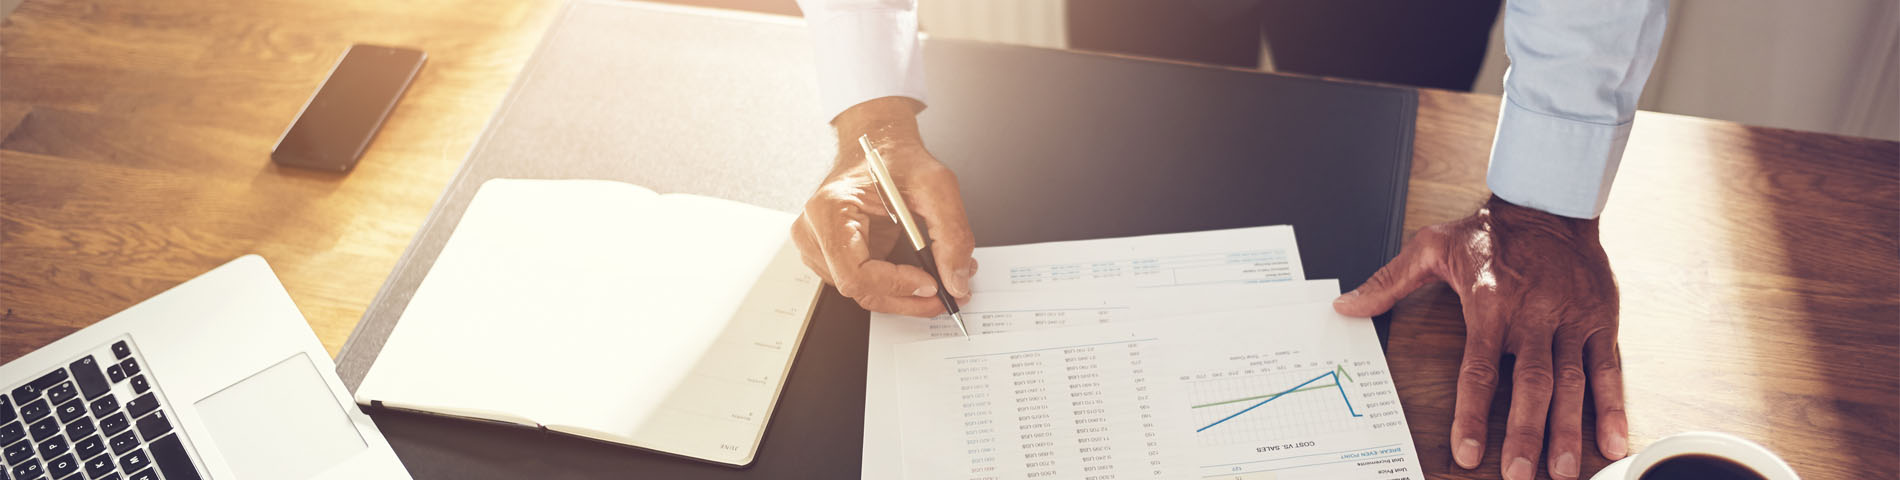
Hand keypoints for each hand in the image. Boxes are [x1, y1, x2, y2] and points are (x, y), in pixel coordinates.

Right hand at [791, 96, 975, 315]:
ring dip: (902, 294)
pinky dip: (893, 286)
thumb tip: (957, 281)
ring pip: (863, 293)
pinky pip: (863, 284)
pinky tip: (916, 273)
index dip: (895, 286)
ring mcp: (818, 247)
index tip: (931, 284)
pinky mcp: (831, 256)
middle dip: (906, 299)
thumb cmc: (897, 158)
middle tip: (945, 296)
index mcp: (830, 210)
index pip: (855, 273)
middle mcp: (814, 232)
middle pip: (858, 290)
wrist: (880, 145)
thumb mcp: (936, 185)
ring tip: (938, 278)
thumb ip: (952, 234)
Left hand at [1333, 195, 1625, 479]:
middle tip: (1519, 475)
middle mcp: (1533, 317)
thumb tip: (1346, 306)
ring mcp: (1570, 320)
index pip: (1479, 369)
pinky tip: (1613, 440)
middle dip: (1526, 433)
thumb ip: (1389, 282)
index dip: (1472, 413)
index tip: (1468, 451)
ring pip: (1570, 382)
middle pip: (1530, 384)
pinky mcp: (1600, 319)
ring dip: (1568, 429)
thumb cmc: (1489, 230)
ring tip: (1565, 471)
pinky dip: (1613, 404)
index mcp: (1491, 305)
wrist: (1550, 202)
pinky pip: (1608, 367)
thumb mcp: (1431, 246)